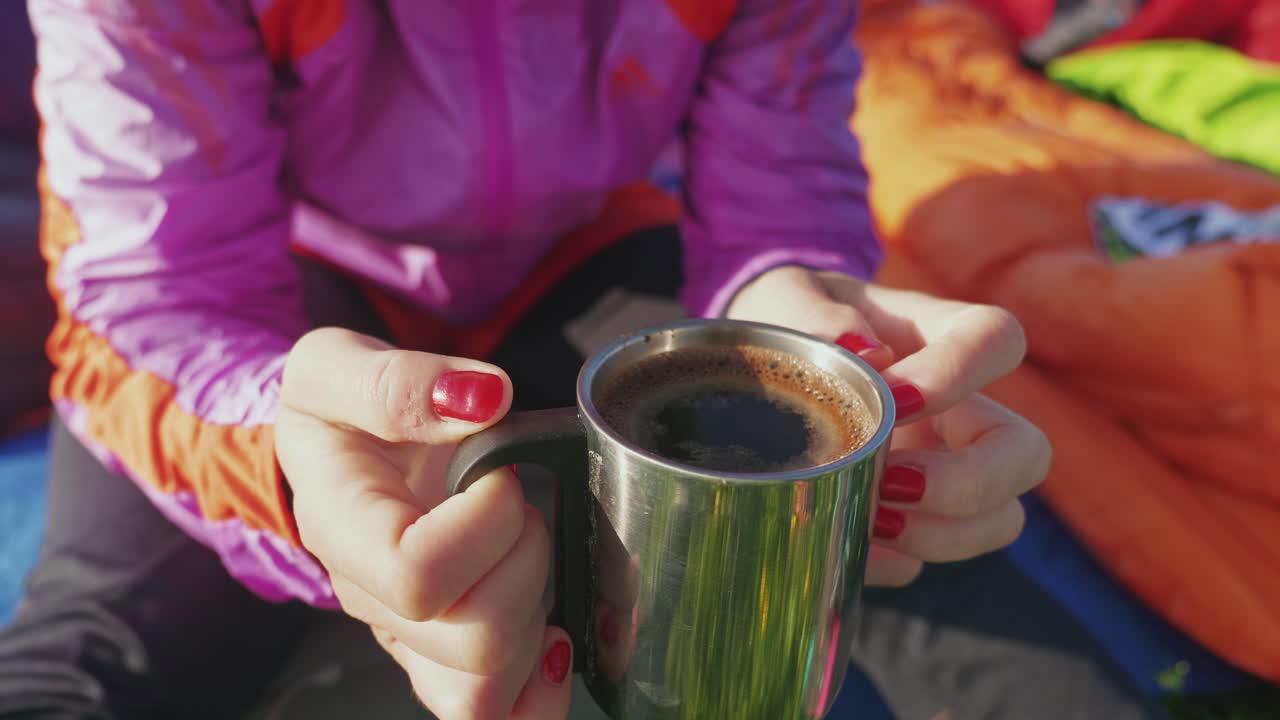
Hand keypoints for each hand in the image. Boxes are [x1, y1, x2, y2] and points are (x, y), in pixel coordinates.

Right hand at [276, 328, 571, 718]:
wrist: (334, 450)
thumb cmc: (335, 413)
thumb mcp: (338, 367)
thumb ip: (399, 381)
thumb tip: (484, 399)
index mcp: (344, 528)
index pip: (418, 574)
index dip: (488, 522)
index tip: (497, 471)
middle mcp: (373, 601)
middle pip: (475, 640)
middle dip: (529, 558)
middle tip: (519, 502)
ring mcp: (411, 637)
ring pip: (488, 690)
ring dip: (537, 614)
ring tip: (525, 550)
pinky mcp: (444, 655)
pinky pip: (493, 713)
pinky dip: (541, 691)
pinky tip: (554, 634)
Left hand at [727, 267, 1050, 585]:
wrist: (757, 367)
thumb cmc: (785, 320)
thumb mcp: (786, 301)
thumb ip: (816, 317)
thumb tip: (866, 355)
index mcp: (936, 337)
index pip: (995, 339)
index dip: (962, 375)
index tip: (898, 400)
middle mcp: (957, 410)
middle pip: (1025, 452)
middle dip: (972, 483)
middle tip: (894, 483)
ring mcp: (940, 470)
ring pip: (999, 519)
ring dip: (941, 536)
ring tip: (868, 521)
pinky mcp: (905, 519)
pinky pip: (923, 560)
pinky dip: (890, 564)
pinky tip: (840, 547)